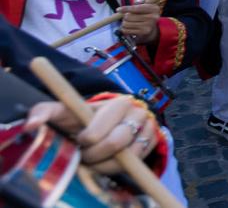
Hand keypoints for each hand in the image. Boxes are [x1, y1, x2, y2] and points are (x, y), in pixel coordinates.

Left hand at [25, 95, 158, 172]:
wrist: (109, 120)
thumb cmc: (83, 117)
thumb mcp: (64, 112)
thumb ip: (44, 112)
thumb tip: (30, 125)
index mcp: (117, 103)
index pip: (97, 132)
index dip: (84, 141)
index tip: (79, 139)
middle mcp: (137, 112)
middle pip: (116, 143)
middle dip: (95, 154)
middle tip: (85, 153)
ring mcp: (148, 127)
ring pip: (127, 157)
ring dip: (105, 163)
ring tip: (95, 157)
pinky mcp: (153, 141)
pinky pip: (137, 163)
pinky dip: (118, 167)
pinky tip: (107, 160)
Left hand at [118, 0, 159, 43]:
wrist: (152, 31)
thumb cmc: (145, 16)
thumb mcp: (145, 6)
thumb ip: (140, 1)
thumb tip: (137, 1)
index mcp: (154, 8)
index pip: (137, 8)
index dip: (126, 8)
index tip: (118, 10)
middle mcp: (153, 17)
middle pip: (129, 16)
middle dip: (125, 17)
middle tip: (128, 18)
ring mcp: (148, 26)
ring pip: (126, 23)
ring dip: (124, 23)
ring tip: (129, 23)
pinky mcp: (143, 33)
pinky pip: (126, 30)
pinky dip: (124, 29)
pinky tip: (129, 28)